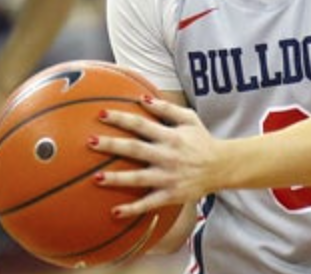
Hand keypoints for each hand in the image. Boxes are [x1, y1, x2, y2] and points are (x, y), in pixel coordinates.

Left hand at [90, 97, 221, 217]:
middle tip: (90, 141)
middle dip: (111, 145)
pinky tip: (115, 212)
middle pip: (134, 149)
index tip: (101, 114)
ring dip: (117, 178)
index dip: (121, 118)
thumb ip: (166, 108)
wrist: (221, 166)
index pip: (140, 124)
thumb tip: (142, 97)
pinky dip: (133, 209)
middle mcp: (167, 156)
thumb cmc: (201, 139)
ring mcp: (168, 177)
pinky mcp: (170, 196)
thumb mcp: (188, 118)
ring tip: (96, 178)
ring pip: (138, 178)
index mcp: (169, 136)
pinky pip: (149, 204)